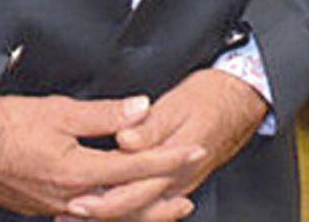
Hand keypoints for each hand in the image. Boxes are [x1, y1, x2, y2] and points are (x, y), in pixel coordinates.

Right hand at [0, 94, 205, 218]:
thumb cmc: (6, 125)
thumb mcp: (59, 111)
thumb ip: (104, 114)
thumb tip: (141, 108)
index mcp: (77, 171)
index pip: (135, 168)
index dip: (167, 160)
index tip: (192, 152)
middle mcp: (71, 198)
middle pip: (127, 205)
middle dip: (161, 199)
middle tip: (188, 194)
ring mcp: (57, 207)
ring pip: (109, 215)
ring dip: (140, 211)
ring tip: (164, 206)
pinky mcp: (46, 208)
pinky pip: (89, 217)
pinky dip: (112, 212)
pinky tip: (118, 206)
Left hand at [62, 70, 268, 218]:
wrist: (241, 101)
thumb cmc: (211, 98)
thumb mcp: (179, 104)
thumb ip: (150, 126)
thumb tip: (126, 139)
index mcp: (176, 162)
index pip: (135, 190)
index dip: (103, 198)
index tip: (76, 199)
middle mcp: (178, 181)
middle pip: (134, 208)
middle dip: (99, 214)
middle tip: (66, 213)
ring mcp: (178, 185)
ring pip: (140, 210)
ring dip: (109, 214)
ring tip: (75, 214)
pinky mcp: (176, 183)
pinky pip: (147, 202)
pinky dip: (125, 208)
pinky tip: (104, 203)